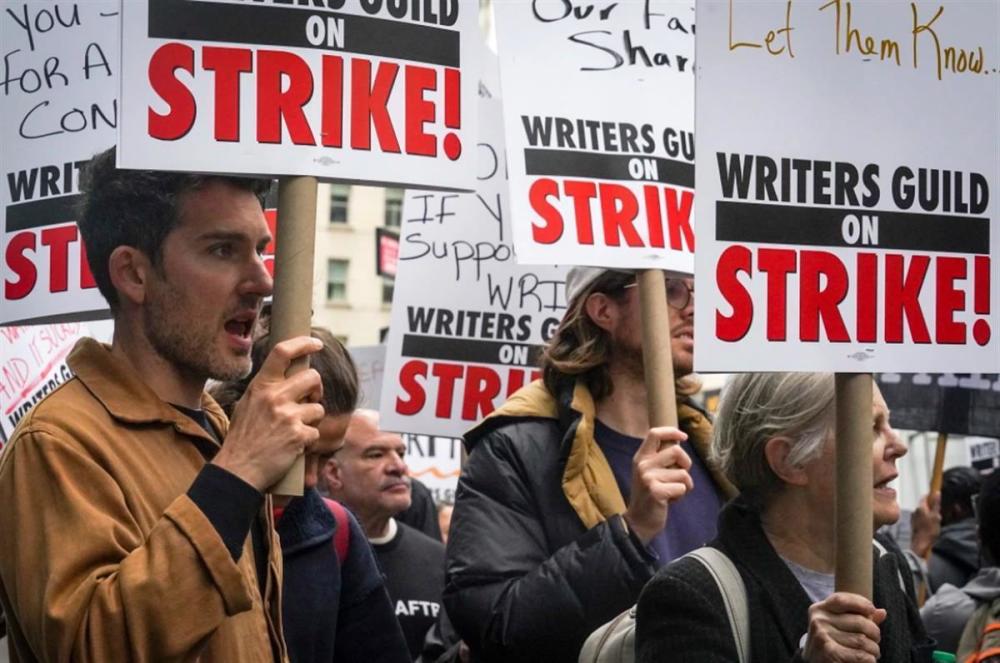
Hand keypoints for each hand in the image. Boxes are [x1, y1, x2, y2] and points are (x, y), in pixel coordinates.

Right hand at [214, 336, 324, 490]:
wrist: (238, 469)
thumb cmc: (243, 438)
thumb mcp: (248, 404)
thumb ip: (267, 390)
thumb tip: (290, 377)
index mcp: (261, 386)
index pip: (282, 352)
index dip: (303, 343)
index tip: (316, 344)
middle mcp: (274, 397)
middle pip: (313, 377)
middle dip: (317, 389)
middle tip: (311, 400)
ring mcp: (288, 415)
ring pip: (318, 408)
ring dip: (311, 420)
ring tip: (293, 430)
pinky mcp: (299, 435)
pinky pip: (316, 432)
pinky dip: (308, 440)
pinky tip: (292, 446)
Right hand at [623, 427, 692, 543]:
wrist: (639, 522)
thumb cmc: (649, 495)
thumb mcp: (649, 472)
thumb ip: (660, 458)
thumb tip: (678, 441)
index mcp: (641, 457)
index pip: (655, 433)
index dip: (672, 431)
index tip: (684, 437)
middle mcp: (642, 464)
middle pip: (677, 451)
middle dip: (686, 464)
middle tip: (679, 477)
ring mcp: (648, 478)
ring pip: (683, 473)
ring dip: (684, 485)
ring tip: (671, 492)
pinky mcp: (656, 491)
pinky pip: (682, 487)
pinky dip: (681, 496)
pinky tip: (669, 501)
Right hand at [803, 592, 885, 662]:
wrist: (813, 662)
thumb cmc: (831, 641)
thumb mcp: (839, 625)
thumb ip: (858, 617)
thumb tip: (882, 612)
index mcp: (819, 609)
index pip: (842, 599)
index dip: (861, 602)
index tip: (871, 610)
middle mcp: (819, 621)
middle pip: (859, 621)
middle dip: (874, 632)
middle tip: (875, 640)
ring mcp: (822, 636)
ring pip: (863, 641)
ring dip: (874, 649)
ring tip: (872, 652)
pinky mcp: (830, 653)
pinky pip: (861, 655)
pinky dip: (869, 659)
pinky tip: (868, 659)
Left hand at [910, 491, 940, 558]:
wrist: (921, 543)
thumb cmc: (929, 530)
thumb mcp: (936, 516)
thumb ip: (936, 504)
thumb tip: (937, 493)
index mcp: (920, 507)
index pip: (925, 497)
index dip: (931, 496)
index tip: (937, 497)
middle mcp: (915, 511)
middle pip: (924, 505)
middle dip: (932, 506)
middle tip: (939, 511)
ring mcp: (913, 517)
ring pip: (923, 512)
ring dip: (929, 513)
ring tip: (936, 520)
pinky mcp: (914, 524)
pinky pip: (921, 518)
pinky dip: (926, 519)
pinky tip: (931, 526)